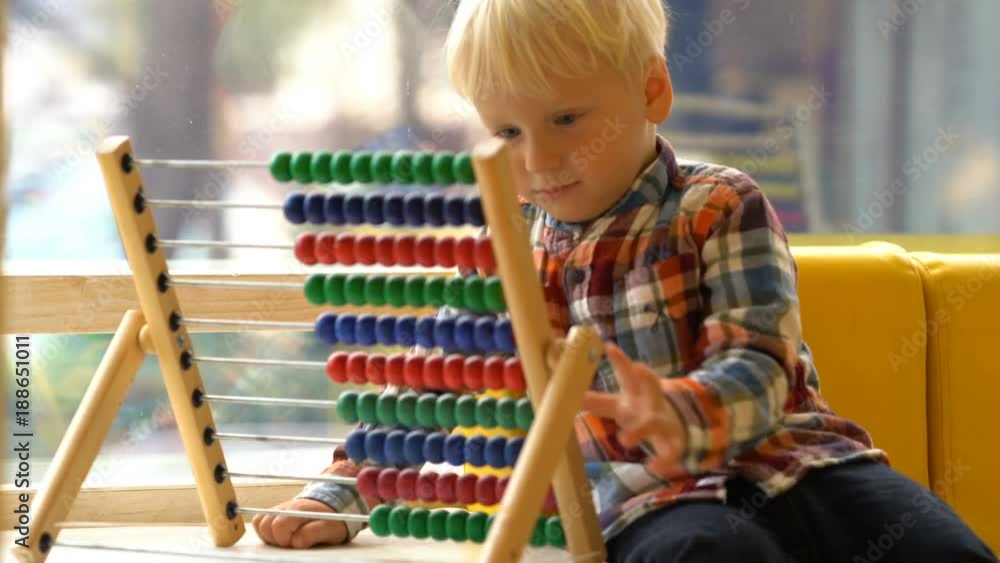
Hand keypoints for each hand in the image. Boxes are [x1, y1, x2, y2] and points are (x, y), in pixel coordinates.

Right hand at [252, 498, 347, 548]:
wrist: (333, 508)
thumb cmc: (332, 520)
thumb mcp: (330, 529)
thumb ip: (314, 533)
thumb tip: (296, 541)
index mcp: (298, 510)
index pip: (278, 526)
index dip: (285, 540)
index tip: (296, 543)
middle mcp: (285, 507)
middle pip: (264, 525)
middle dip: (275, 538)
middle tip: (290, 542)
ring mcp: (279, 509)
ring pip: (260, 523)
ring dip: (269, 535)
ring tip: (285, 539)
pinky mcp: (275, 513)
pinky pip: (260, 521)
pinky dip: (265, 530)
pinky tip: (279, 536)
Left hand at [582, 342, 687, 478]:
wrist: (673, 429)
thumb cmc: (638, 411)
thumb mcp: (618, 404)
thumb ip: (595, 400)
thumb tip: (565, 394)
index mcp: (637, 391)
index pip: (628, 372)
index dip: (620, 360)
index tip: (610, 347)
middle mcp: (651, 403)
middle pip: (651, 388)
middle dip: (648, 378)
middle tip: (640, 367)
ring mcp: (663, 422)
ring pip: (655, 423)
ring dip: (640, 430)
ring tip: (623, 440)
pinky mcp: (672, 442)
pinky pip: (671, 452)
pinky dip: (664, 460)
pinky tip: (653, 467)